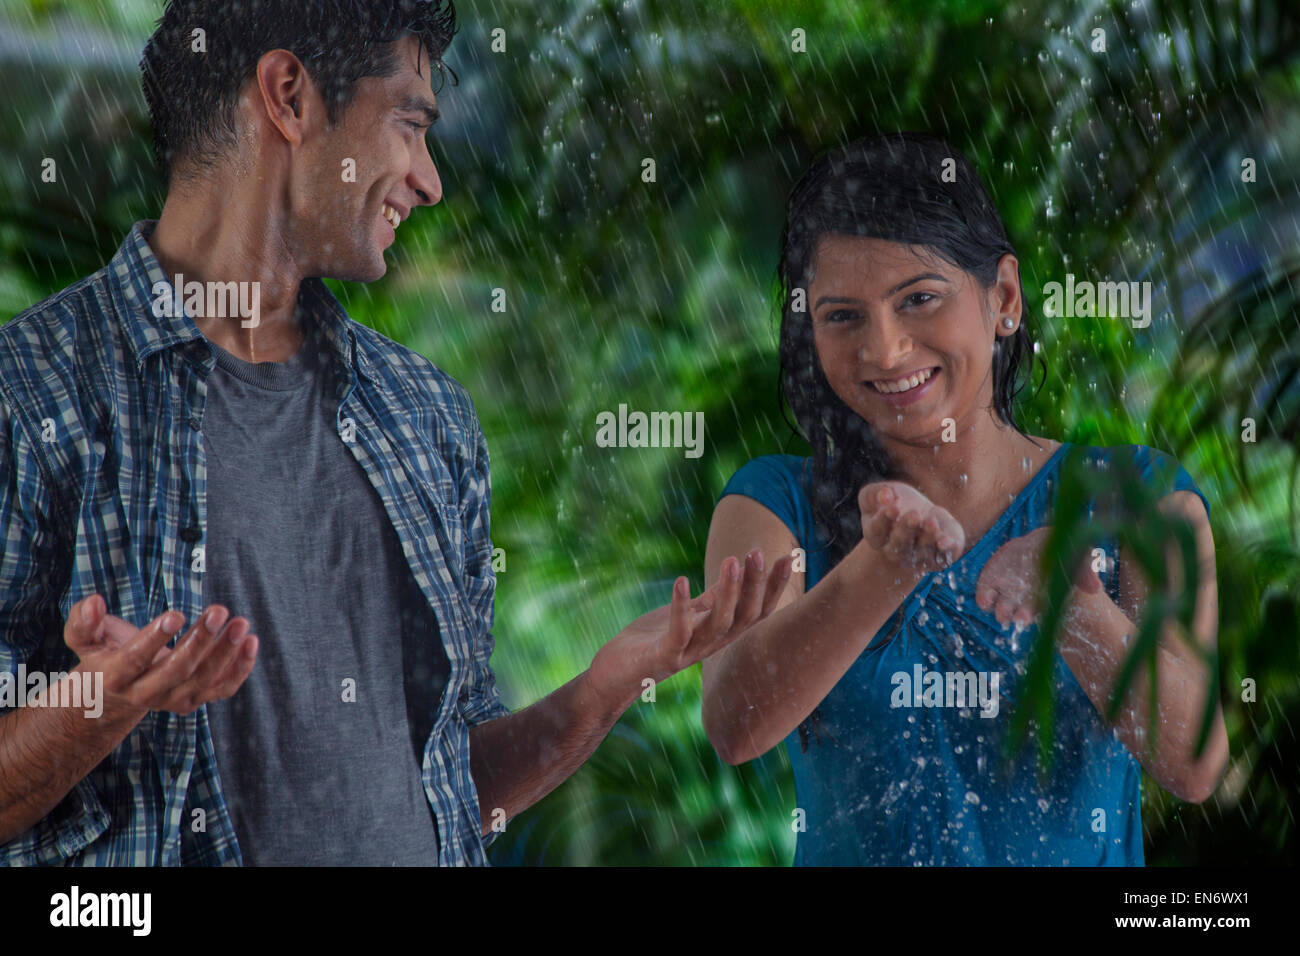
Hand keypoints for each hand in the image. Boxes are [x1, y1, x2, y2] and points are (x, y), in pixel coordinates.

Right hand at [64, 594, 259, 715]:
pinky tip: (251, 642)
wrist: (116, 695)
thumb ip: (83, 621)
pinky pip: (222, 689)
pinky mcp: (195, 699)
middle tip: (218, 610)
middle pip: (176, 672)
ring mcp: (173, 699)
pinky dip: (240, 669)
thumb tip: (94, 603)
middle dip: (200, 642)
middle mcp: (146, 693)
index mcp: (116, 677)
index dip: (154, 638)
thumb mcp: (83, 638)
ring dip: (226, 652)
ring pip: (203, 681)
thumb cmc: (103, 654)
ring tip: (241, 623)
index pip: (136, 660)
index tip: (176, 614)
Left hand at [586, 549, 793, 706]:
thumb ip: (711, 600)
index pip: (756, 611)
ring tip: (731, 561)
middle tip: (758, 551)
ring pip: (718, 624)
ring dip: (727, 592)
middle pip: (744, 617)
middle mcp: (711, 645)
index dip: (773, 587)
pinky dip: (680, 607)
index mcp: (719, 634)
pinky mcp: (663, 656)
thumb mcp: (687, 614)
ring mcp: (688, 653)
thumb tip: (736, 573)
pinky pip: (678, 632)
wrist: (614, 674)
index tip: (787, 558)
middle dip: (754, 585)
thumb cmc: (650, 641)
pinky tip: (682, 581)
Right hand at [859, 481, 965, 571]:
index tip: (893, 507)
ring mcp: (917, 557)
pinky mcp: (939, 557)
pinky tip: (947, 541)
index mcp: (877, 536)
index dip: (883, 520)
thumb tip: (884, 495)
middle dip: (907, 529)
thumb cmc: (895, 502)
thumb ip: (875, 493)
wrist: (921, 515)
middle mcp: (895, 551)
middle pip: (899, 544)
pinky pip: (942, 556)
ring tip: (931, 523)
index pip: (877, 531)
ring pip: (921, 551)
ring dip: (927, 538)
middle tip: (914, 515)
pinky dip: (945, 549)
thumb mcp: (877, 494)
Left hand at [975, 526, 1101, 626]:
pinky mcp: (990, 583)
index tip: (1028, 617)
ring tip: (1003, 612)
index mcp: (1043, 599)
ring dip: (1001, 611)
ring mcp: (1007, 593)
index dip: (1032, 614)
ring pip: (1001, 610)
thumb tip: (1094, 588)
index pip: (1037, 611)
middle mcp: (1024, 601)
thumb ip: (1085, 572)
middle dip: (1019, 616)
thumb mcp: (1079, 559)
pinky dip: (984, 598)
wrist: (1039, 546)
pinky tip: (986, 598)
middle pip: (1019, 614)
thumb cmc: (1062, 556)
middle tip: (1019, 617)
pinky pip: (984, 596)